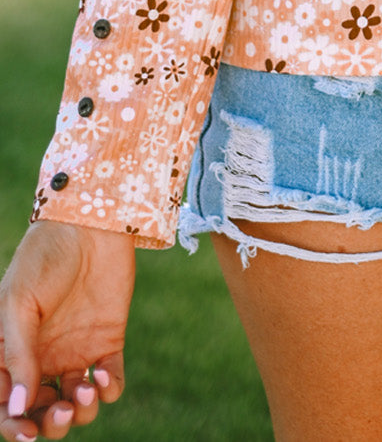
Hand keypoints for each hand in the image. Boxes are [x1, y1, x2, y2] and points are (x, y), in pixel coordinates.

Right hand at [0, 223, 133, 439]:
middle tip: (61, 411)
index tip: (27, 432)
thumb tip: (19, 407)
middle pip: (42, 412)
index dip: (13, 426)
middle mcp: (42, 358)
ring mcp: (75, 351)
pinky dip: (109, 391)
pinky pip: (110, 382)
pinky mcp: (108, 341)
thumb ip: (18, 354)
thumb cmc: (44, 258)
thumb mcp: (18, 303)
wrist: (91, 222)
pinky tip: (104, 377)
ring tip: (86, 389)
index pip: (7, 404)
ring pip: (76, 404)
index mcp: (13, 352)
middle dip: (51, 424)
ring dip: (80, 411)